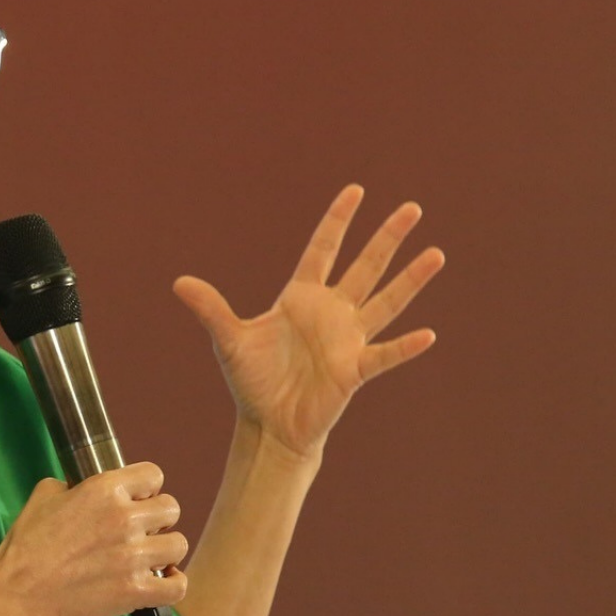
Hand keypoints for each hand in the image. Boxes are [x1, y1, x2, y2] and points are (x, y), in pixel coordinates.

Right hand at [0, 463, 186, 615]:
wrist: (21, 590)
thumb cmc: (28, 543)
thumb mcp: (45, 494)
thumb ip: (74, 485)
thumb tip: (85, 488)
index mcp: (105, 490)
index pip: (153, 475)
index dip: (146, 488)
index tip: (137, 500)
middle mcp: (125, 519)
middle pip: (171, 508)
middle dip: (158, 518)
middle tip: (141, 531)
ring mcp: (133, 556)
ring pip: (178, 545)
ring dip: (165, 550)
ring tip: (148, 557)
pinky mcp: (136, 591)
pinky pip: (178, 585)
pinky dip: (172, 583)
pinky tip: (160, 580)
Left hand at [173, 184, 444, 463]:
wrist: (269, 424)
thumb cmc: (252, 381)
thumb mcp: (229, 340)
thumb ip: (211, 309)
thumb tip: (179, 282)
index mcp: (301, 298)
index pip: (322, 249)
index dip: (338, 221)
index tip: (355, 191)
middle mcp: (331, 313)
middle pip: (365, 267)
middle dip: (387, 238)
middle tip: (412, 208)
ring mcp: (347, 340)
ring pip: (385, 302)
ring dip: (410, 280)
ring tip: (436, 253)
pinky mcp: (355, 371)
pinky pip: (384, 355)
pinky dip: (404, 346)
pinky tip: (427, 334)